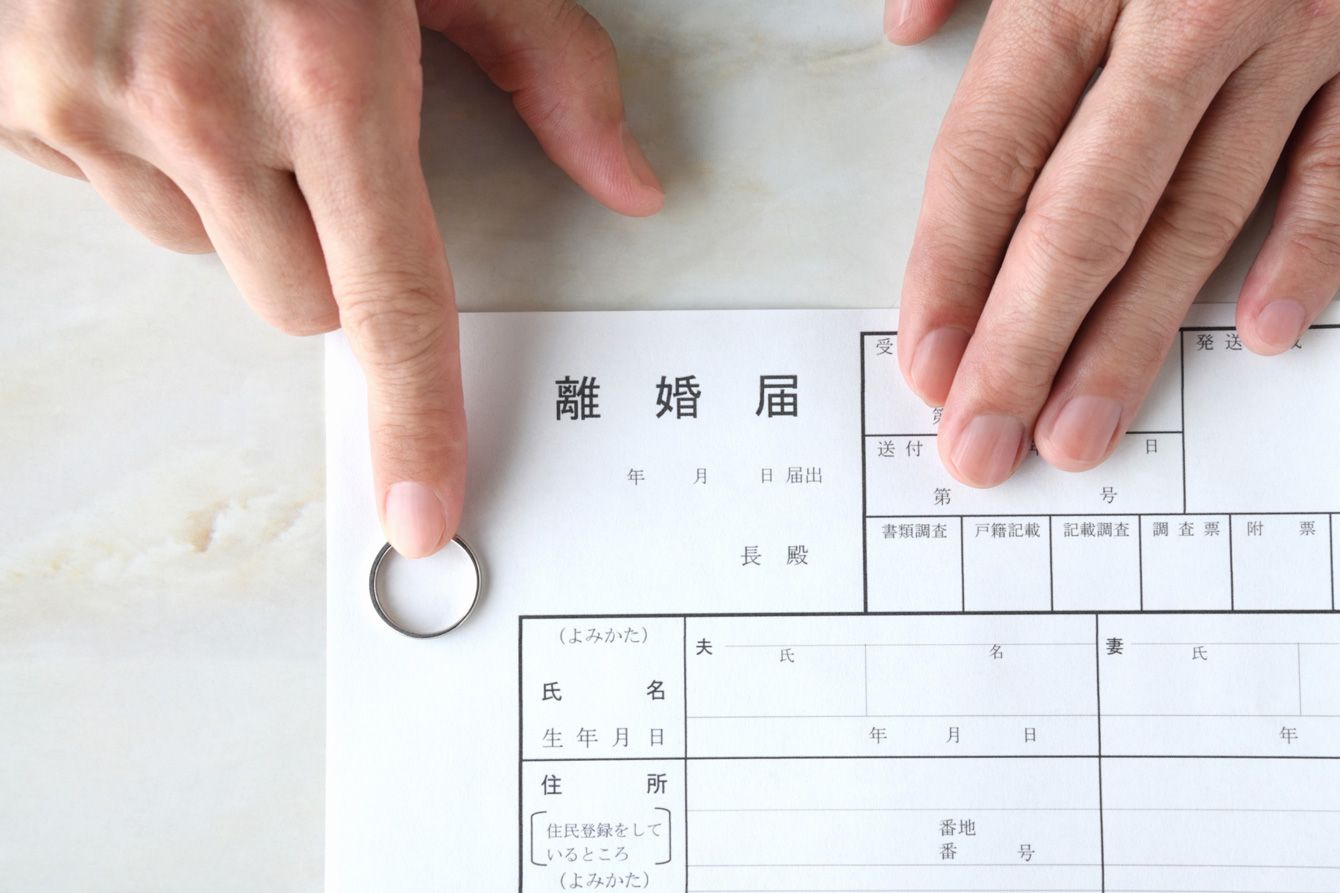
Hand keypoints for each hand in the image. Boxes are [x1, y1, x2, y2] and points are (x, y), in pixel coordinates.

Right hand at [0, 0, 662, 555]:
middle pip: (299, 303)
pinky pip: (103, 196)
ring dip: (232, 196)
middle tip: (319, 136)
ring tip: (226, 66)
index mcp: (329, 72)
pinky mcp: (8, 99)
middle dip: (328, 252)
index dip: (416, 420)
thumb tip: (631, 184)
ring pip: (203, 253)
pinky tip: (150, 56)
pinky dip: (141, 155)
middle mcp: (200, 105)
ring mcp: (88, 103)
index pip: (392, 306)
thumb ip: (550, 66)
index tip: (422, 508)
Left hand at [885, 0, 1339, 485]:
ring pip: (1201, 216)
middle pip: (1084, 214)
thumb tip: (905, 22)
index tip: (924, 359)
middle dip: (1025, 343)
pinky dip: (1310, 249)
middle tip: (980, 444)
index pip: (993, 152)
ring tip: (1079, 430)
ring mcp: (1296, 38)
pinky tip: (1264, 334)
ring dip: (1136, 337)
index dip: (950, 265)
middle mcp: (1187, 17)